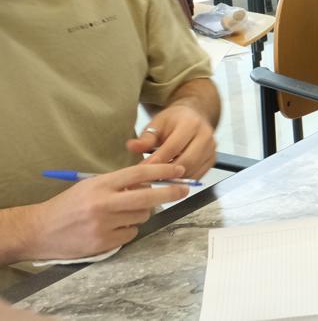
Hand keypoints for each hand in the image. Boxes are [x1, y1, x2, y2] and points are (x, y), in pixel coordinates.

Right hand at [17, 162, 189, 262]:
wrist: (38, 230)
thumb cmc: (67, 205)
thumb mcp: (90, 186)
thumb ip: (118, 184)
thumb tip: (150, 182)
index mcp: (100, 185)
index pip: (139, 173)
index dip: (163, 171)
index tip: (179, 171)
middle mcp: (103, 203)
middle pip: (148, 196)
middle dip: (170, 192)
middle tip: (183, 189)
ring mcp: (103, 224)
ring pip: (141, 216)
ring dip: (141, 213)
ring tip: (124, 212)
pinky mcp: (102, 243)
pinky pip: (130, 234)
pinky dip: (128, 230)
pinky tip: (114, 227)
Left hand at [127, 104, 215, 176]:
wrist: (193, 116)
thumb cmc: (173, 121)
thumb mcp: (157, 124)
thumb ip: (145, 137)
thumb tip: (132, 146)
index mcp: (191, 123)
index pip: (173, 147)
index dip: (157, 161)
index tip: (142, 170)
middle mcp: (205, 135)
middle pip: (186, 162)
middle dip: (167, 173)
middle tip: (149, 179)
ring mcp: (211, 148)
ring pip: (193, 171)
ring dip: (175, 179)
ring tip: (158, 180)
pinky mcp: (212, 159)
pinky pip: (198, 175)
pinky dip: (183, 180)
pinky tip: (170, 179)